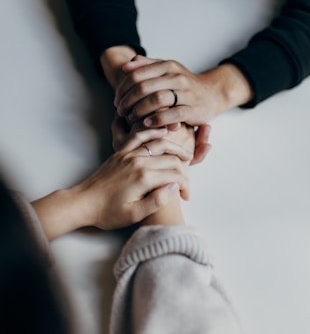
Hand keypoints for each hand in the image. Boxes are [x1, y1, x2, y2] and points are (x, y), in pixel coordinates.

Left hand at [33, 128, 191, 239]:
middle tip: (187, 180)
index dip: (185, 186)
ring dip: (174, 148)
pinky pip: (139, 137)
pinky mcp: (121, 152)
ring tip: (185, 155)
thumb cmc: (107, 213)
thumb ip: (156, 202)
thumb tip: (173, 188)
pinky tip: (162, 132)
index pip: (175, 176)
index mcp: (144, 178)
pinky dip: (152, 132)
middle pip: (170, 159)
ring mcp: (129, 154)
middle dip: (183, 169)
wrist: (82, 203)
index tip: (186, 197)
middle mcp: (138, 161)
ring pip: (159, 144)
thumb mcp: (133, 215)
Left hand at [114, 56, 252, 127]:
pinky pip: (172, 114)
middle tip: (121, 111)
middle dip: (128, 101)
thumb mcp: (167, 70)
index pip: (137, 75)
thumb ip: (147, 66)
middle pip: (144, 87)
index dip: (123, 88)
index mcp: (167, 66)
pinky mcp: (192, 110)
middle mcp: (176, 77)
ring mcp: (186, 93)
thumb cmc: (184, 84)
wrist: (212, 94)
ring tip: (131, 118)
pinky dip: (157, 119)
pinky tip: (147, 124)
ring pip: (157, 99)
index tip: (117, 100)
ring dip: (139, 110)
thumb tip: (127, 65)